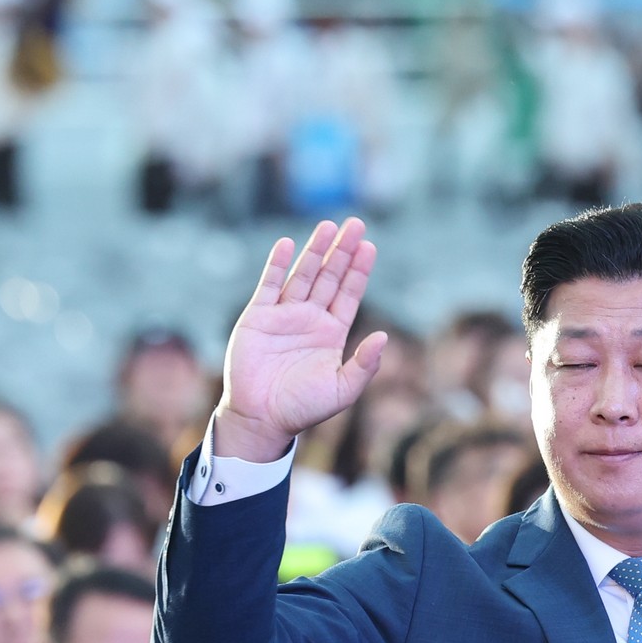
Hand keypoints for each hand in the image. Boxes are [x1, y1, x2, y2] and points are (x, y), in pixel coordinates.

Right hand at [216, 218, 386, 463]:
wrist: (261, 418)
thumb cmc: (302, 408)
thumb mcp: (342, 390)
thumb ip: (364, 365)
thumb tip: (383, 337)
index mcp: (331, 334)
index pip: (349, 294)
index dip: (358, 271)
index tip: (369, 247)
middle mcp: (309, 320)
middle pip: (330, 277)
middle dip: (342, 251)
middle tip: (356, 224)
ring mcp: (283, 316)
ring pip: (303, 275)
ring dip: (316, 251)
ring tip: (329, 226)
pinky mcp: (258, 317)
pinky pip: (269, 285)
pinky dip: (278, 264)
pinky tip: (288, 244)